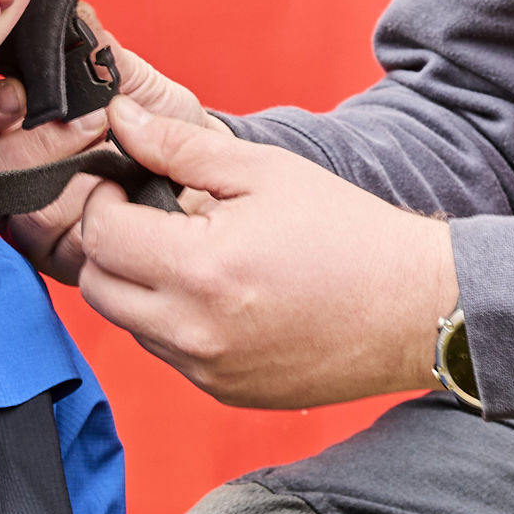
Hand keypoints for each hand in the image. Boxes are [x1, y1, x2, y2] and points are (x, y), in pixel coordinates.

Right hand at [0, 8, 218, 280]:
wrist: (210, 182)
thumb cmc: (166, 131)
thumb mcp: (137, 84)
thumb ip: (100, 51)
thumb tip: (74, 11)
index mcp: (15, 130)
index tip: (17, 94)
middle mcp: (14, 175)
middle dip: (29, 140)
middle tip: (84, 122)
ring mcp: (32, 218)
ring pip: (11, 200)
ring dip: (58, 168)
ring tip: (104, 143)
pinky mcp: (55, 254)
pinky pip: (44, 237)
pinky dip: (77, 207)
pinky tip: (108, 186)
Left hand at [71, 98, 457, 408]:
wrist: (414, 308)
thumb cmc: (348, 232)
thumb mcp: (266, 171)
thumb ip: (182, 146)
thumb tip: (121, 120)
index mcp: (200, 269)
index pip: (101, 236)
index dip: (103, 199)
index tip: (125, 184)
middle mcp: (194, 331)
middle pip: (99, 288)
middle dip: (110, 246)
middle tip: (149, 216)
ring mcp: (208, 370)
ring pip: (129, 325)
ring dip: (141, 286)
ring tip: (195, 254)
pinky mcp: (226, 393)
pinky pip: (170, 354)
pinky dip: (176, 322)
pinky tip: (223, 294)